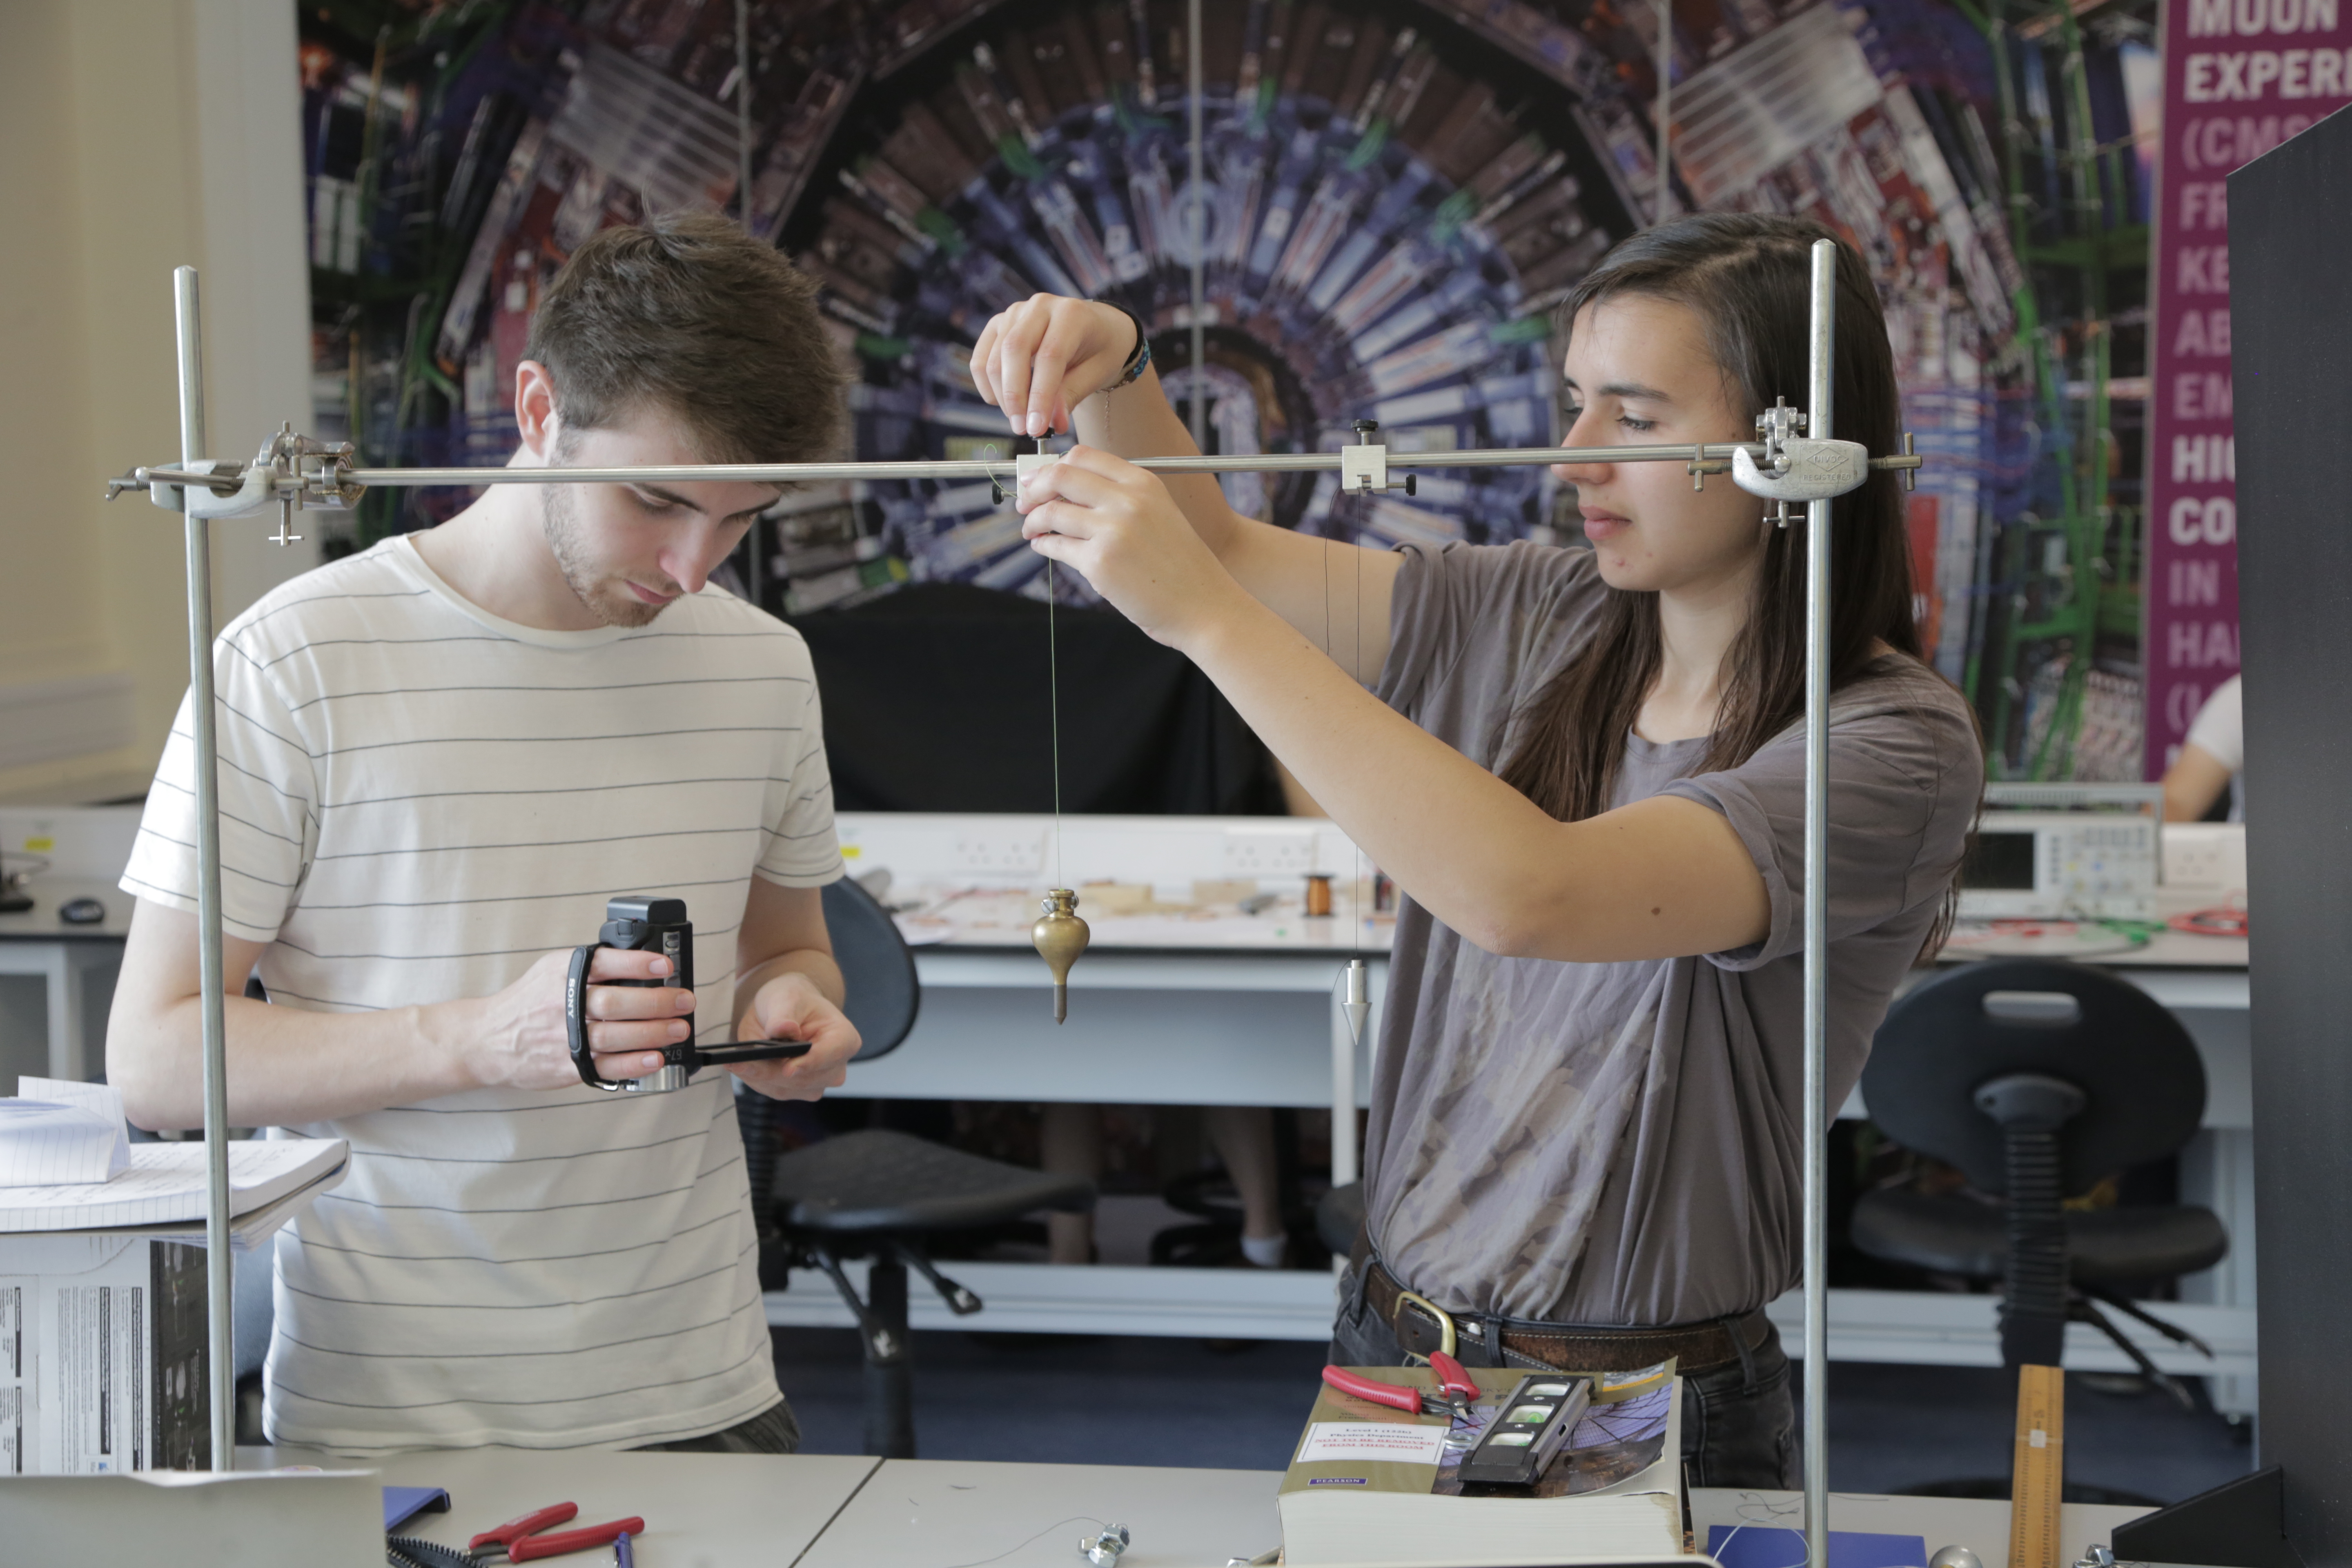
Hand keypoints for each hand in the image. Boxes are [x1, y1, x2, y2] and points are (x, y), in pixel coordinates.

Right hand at [469, 946, 696, 1091]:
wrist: (487, 1040)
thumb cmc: (529, 1002)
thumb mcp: (552, 970)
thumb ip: (591, 967)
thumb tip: (640, 963)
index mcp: (561, 974)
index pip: (604, 963)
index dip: (637, 964)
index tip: (664, 966)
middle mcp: (563, 1004)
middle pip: (616, 1002)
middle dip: (656, 1002)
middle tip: (684, 1001)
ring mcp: (565, 1038)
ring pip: (616, 1036)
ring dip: (653, 1032)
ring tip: (678, 1028)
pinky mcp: (567, 1066)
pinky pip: (606, 1066)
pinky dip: (634, 1063)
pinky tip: (655, 1058)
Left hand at [729, 971, 860, 1100]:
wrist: (786, 1011)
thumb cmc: (792, 1001)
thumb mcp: (786, 997)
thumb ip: (784, 1015)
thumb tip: (784, 1029)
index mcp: (844, 1038)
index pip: (832, 1054)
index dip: (810, 1063)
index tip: (788, 1068)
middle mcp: (836, 1066)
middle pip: (805, 1078)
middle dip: (771, 1072)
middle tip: (740, 1063)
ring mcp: (818, 1082)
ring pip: (786, 1088)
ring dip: (759, 1077)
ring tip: (736, 1063)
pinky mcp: (797, 1091)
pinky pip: (774, 1090)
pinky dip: (756, 1079)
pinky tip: (741, 1066)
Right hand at [971, 294, 1136, 437]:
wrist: (1096, 327)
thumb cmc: (1099, 350)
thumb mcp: (1097, 372)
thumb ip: (1073, 394)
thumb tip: (1053, 423)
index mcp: (1071, 313)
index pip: (1050, 355)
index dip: (1040, 395)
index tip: (1037, 428)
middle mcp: (1040, 306)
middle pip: (1015, 349)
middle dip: (1015, 396)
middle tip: (1023, 429)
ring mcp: (1015, 312)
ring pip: (994, 357)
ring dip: (1002, 396)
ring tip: (1019, 420)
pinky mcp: (998, 324)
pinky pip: (981, 358)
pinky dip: (987, 386)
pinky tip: (1004, 403)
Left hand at [1018, 445, 1253, 649]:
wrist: (1205, 606)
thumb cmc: (1180, 566)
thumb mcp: (1159, 514)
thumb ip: (1120, 497)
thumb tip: (1067, 488)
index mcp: (1143, 482)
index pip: (1083, 456)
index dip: (1053, 466)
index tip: (1040, 478)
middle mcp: (1128, 500)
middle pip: (1060, 476)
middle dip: (1033, 487)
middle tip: (1024, 502)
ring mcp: (1112, 531)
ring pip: (1052, 512)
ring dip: (1033, 520)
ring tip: (1031, 530)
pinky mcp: (1100, 564)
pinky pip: (1056, 546)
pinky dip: (1043, 545)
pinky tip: (1043, 546)